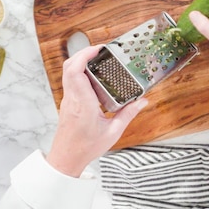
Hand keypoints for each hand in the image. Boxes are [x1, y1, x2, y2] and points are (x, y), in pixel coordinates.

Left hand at [46, 45, 147, 177]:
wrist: (67, 158)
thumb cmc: (86, 147)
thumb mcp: (113, 132)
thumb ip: (128, 114)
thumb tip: (142, 101)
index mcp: (83, 104)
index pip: (75, 72)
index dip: (84, 56)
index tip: (97, 49)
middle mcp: (72, 98)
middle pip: (69, 67)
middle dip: (82, 53)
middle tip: (100, 50)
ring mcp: (68, 100)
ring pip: (68, 72)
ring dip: (81, 61)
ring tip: (99, 59)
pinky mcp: (68, 102)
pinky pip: (71, 81)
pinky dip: (80, 71)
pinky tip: (94, 75)